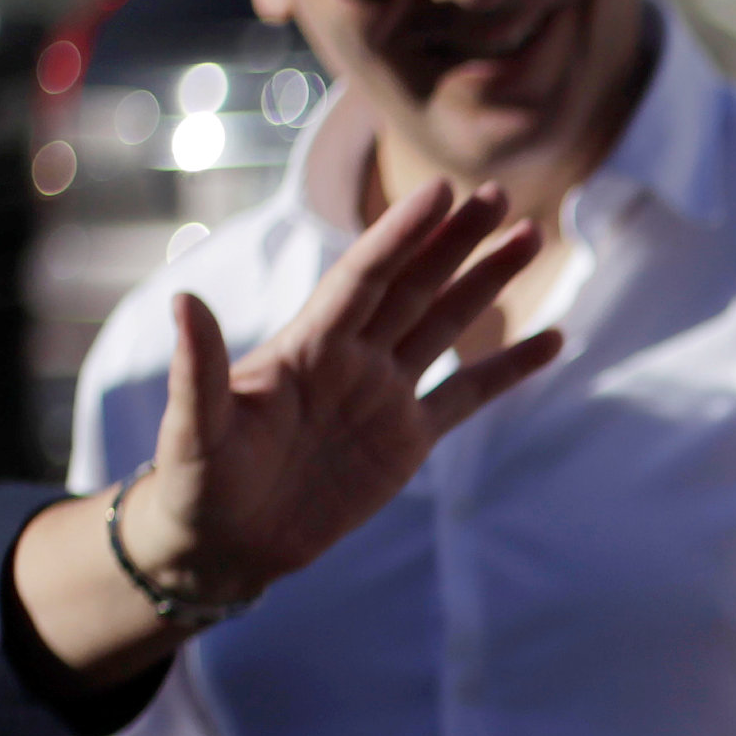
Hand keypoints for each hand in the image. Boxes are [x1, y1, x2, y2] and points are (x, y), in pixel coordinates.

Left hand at [121, 178, 560, 606]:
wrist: (224, 542)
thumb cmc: (194, 482)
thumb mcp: (193, 428)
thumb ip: (199, 368)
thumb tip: (183, 302)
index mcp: (306, 347)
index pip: (364, 278)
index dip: (401, 236)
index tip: (440, 193)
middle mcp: (352, 358)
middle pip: (414, 285)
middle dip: (455, 240)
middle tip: (498, 196)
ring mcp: (384, 395)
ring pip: (446, 324)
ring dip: (487, 282)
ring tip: (528, 237)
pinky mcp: (408, 439)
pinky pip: (469, 395)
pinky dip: (509, 369)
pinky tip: (551, 340)